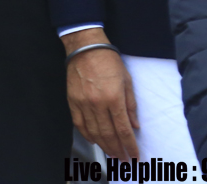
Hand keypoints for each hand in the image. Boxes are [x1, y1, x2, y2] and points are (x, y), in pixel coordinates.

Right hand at [63, 28, 139, 159]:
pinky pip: (79, 124)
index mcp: (114, 98)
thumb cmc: (108, 61)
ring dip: (104, 146)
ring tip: (111, 153)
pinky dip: (87, 135)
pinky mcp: (73, 101)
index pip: (123, 129)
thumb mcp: (126, 81)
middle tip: (123, 159)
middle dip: (117, 150)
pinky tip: (94, 140)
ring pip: (93, 132)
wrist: (85, 47)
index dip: (129, 145)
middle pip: (108, 135)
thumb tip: (134, 125)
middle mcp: (98, 103)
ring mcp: (83, 103)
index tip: (134, 155)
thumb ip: (130, 105)